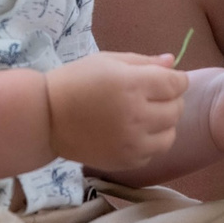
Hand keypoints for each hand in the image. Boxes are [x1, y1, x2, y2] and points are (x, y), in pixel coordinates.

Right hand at [45, 51, 187, 174]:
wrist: (46, 117)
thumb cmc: (75, 81)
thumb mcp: (108, 61)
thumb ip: (144, 62)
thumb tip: (174, 62)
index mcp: (132, 85)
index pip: (176, 84)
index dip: (177, 80)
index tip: (168, 80)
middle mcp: (137, 115)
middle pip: (177, 109)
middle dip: (171, 99)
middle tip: (153, 96)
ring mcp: (132, 142)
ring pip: (170, 134)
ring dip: (164, 124)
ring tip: (146, 116)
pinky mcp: (126, 161)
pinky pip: (153, 152)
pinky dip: (149, 142)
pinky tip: (133, 132)